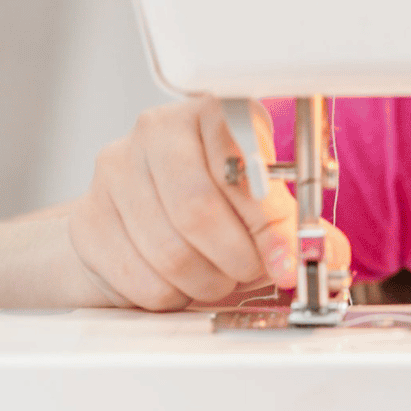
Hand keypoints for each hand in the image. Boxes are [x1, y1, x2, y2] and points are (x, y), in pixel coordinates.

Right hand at [66, 97, 351, 310]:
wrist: (138, 228)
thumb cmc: (210, 211)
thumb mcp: (264, 211)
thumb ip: (300, 231)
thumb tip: (323, 257)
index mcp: (211, 114)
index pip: (241, 163)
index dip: (268, 222)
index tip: (284, 260)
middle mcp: (157, 130)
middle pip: (197, 212)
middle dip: (237, 260)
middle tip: (249, 272)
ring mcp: (114, 171)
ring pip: (169, 252)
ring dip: (206, 282)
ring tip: (216, 277)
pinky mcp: (87, 219)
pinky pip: (141, 278)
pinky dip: (171, 296)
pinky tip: (177, 281)